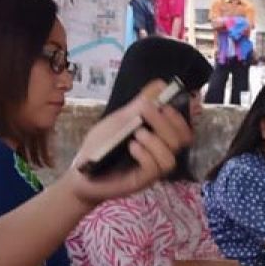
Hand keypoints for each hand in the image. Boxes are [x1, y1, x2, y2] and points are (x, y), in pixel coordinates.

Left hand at [63, 81, 192, 204]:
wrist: (81, 172)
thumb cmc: (101, 146)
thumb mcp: (120, 120)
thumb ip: (140, 105)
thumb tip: (160, 84)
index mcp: (158, 138)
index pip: (183, 130)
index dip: (179, 116)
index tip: (164, 105)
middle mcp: (159, 154)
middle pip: (181, 141)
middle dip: (166, 122)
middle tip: (146, 111)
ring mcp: (152, 170)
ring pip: (171, 157)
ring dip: (156, 141)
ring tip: (137, 134)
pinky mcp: (142, 181)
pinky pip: (155, 169)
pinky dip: (145, 154)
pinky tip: (132, 147)